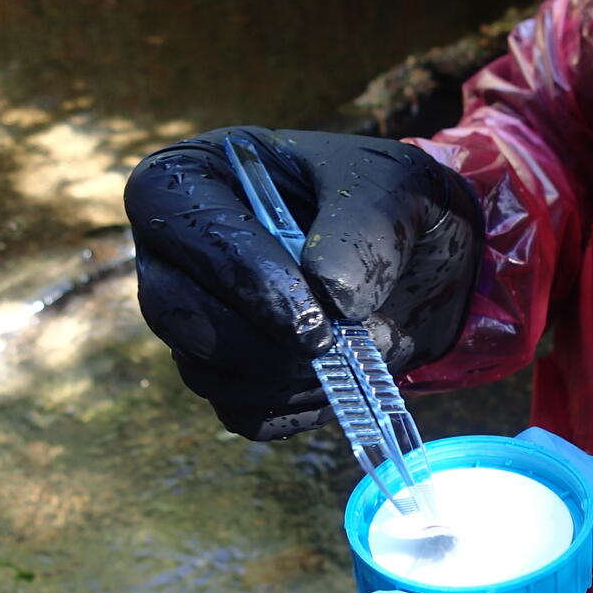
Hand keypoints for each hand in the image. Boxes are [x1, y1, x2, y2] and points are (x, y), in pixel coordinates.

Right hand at [125, 127, 481, 438]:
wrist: (418, 260)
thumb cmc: (387, 202)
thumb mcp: (390, 189)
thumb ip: (361, 231)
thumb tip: (331, 298)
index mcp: (192, 178)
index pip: (178, 223)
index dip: (242, 276)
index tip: (317, 315)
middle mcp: (175, 254)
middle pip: (178, 315)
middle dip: (271, 345)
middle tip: (344, 345)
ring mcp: (195, 322)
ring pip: (211, 375)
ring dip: (301, 379)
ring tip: (376, 344)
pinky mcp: (228, 378)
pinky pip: (246, 414)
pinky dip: (305, 407)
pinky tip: (352, 376)